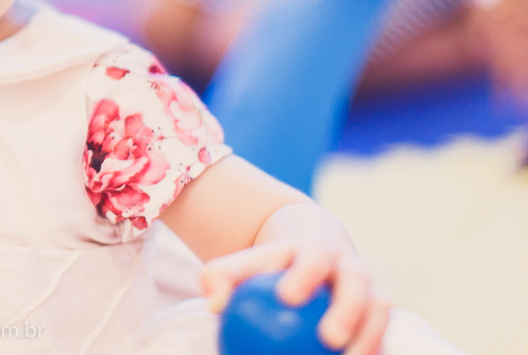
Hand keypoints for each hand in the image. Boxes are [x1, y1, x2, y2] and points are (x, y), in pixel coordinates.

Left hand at [201, 241, 388, 354]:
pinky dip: (372, 352)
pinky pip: (380, 339)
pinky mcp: (378, 319)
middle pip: (357, 285)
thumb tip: (214, 306)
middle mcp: (351, 269)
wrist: (314, 257)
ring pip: (379, 314)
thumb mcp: (245, 264)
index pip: (314, 258)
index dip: (305, 275)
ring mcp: (372, 293)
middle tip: (329, 339)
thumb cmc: (268, 267)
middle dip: (348, 311)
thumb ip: (222, 277)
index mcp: (319, 250)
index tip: (287, 297)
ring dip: (369, 339)